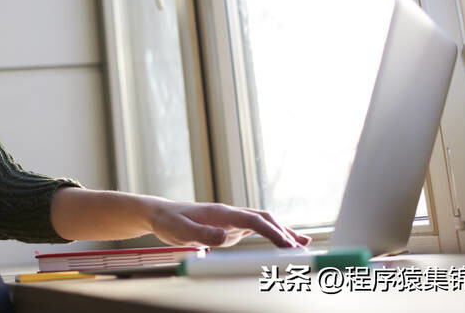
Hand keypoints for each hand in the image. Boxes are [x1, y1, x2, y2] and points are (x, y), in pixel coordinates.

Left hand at [146, 197, 311, 248]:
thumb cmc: (169, 222)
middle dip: (284, 233)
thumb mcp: (181, 231)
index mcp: (220, 212)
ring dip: (283, 233)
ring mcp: (231, 220)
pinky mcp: (230, 227)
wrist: (161, 214)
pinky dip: (273, 234)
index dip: (272, 232)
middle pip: (264, 219)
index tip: (287, 245)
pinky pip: (257, 229)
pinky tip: (286, 240)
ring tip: (303, 245)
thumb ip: (202, 234)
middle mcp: (229, 213)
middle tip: (300, 250)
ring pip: (263, 223)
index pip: (252, 220)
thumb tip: (224, 236)